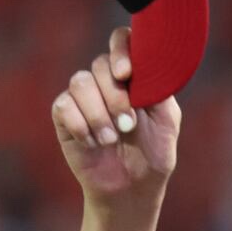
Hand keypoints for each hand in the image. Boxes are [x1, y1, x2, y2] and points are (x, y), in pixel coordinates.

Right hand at [52, 27, 180, 208]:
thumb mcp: (167, 121)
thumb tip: (146, 65)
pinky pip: (64, 106)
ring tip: (113, 139)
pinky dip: (81, 125)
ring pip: (80, 82)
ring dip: (99, 114)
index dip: (121, 49)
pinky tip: (94, 143)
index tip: (126, 73)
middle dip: (115, 96)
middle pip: (100, 64)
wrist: (133, 189)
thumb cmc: (154, 154)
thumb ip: (159, 89)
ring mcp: (84, 98)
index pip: (122, 41)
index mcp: (134, 76)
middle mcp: (106, 81)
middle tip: (128, 125)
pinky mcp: (65, 117)